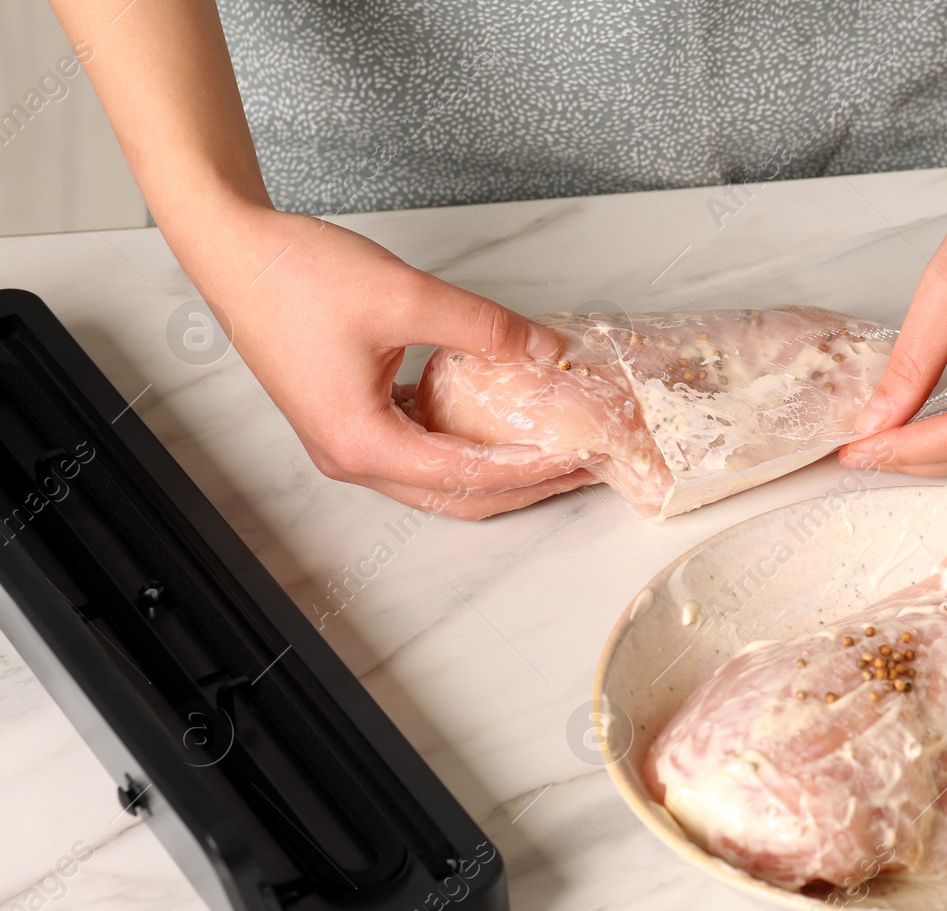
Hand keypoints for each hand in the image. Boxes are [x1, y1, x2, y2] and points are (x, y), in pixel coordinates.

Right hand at [178, 207, 593, 517]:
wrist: (234, 250)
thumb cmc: (296, 275)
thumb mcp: (406, 295)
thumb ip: (483, 328)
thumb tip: (544, 348)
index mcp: (362, 443)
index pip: (468, 474)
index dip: (532, 467)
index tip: (580, 456)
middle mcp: (352, 458)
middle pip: (458, 495)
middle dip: (526, 486)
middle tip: (583, 469)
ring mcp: (348, 444)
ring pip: (440, 480)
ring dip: (499, 470)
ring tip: (555, 453)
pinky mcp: (350, 421)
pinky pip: (420, 452)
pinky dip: (465, 446)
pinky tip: (504, 426)